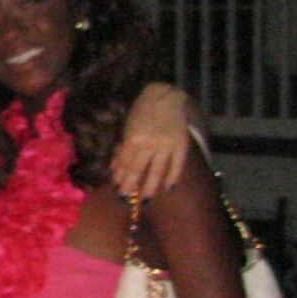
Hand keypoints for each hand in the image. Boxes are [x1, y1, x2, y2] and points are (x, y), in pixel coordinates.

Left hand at [113, 82, 191, 196]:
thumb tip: (115, 167)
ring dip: (150, 187)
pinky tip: (168, 188)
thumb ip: (123, 147)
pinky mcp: (181, 144)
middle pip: (138, 169)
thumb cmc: (143, 111)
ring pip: (157, 170)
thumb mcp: (128, 126)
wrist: (166, 97)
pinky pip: (177, 165)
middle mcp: (149, 143)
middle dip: (131, 185)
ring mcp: (166, 144)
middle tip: (126, 199)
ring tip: (145, 200)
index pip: (125, 162)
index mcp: (133, 137)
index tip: (118, 188)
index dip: (121, 176)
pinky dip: (173, 177)